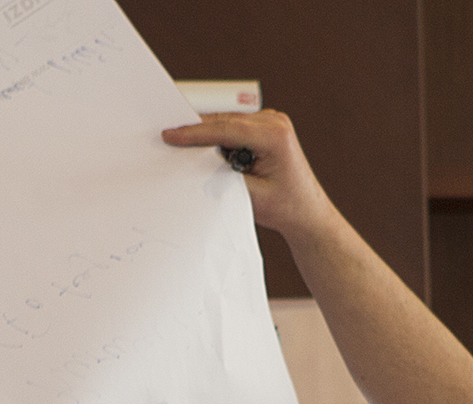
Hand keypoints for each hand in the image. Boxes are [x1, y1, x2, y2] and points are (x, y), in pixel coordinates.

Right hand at [160, 109, 339, 241]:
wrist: (307, 212)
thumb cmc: (286, 207)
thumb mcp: (250, 196)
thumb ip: (223, 176)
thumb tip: (196, 164)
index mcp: (276, 135)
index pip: (227, 129)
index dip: (195, 133)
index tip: (170, 135)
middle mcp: (275, 122)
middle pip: (225, 122)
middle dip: (195, 131)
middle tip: (166, 136)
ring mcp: (271, 122)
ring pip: (227, 123)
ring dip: (206, 134)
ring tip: (178, 144)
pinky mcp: (265, 128)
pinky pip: (234, 128)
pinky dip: (217, 137)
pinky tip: (200, 148)